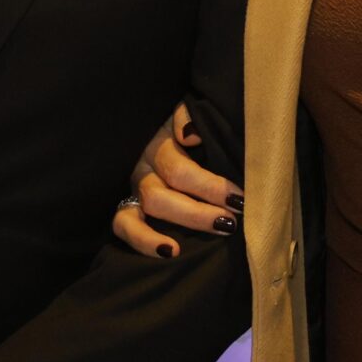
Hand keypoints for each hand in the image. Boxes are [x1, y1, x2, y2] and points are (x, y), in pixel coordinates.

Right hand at [110, 103, 241, 258]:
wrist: (157, 128)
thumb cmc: (188, 127)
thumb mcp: (186, 109)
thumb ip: (186, 115)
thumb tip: (190, 135)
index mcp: (158, 141)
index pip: (178, 170)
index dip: (209, 187)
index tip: (239, 198)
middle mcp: (142, 166)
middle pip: (162, 194)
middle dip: (199, 211)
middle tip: (233, 220)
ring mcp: (132, 187)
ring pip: (145, 209)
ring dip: (181, 222)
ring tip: (215, 231)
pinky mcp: (126, 207)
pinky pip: (123, 226)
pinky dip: (144, 242)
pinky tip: (171, 252)